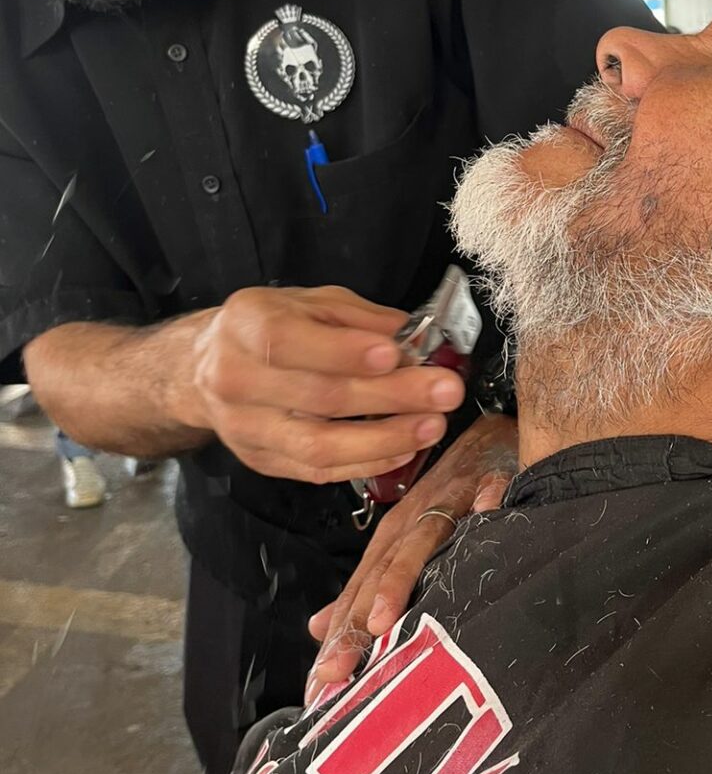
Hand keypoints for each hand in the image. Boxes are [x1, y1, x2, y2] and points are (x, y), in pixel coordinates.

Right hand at [175, 285, 466, 483]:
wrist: (204, 369)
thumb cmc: (269, 327)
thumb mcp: (309, 302)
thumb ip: (359, 318)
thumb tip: (411, 337)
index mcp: (245, 326)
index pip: (289, 343)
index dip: (345, 351)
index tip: (397, 354)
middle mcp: (236, 379)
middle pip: (318, 397)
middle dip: (390, 396)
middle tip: (444, 392)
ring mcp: (246, 428)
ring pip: (318, 445)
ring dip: (385, 439)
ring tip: (432, 427)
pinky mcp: (262, 461)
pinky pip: (318, 471)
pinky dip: (366, 463)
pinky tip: (404, 449)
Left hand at [305, 414, 517, 701]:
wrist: (492, 432)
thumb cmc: (451, 489)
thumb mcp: (405, 534)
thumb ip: (367, 583)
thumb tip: (319, 629)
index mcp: (395, 537)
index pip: (359, 590)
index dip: (339, 636)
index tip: (321, 682)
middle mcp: (416, 520)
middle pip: (380, 572)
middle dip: (355, 621)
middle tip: (337, 668)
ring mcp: (454, 498)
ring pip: (423, 539)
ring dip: (401, 576)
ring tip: (382, 619)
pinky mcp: (494, 477)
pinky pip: (492, 490)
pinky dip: (488, 503)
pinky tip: (486, 517)